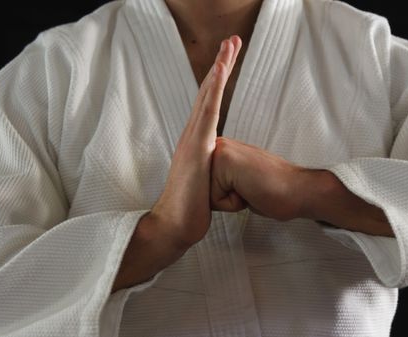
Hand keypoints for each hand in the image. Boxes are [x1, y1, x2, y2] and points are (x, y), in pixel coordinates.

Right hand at [150, 35, 242, 246]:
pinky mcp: (196, 149)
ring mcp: (192, 140)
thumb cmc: (192, 208)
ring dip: (219, 69)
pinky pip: (207, 114)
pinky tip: (220, 73)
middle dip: (221, 64)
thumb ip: (218, 172)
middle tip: (232, 40)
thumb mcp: (210, 185)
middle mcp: (192, 136)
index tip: (229, 59)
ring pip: (207, 96)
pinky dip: (213, 91)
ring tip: (230, 46)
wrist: (174, 225)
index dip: (219, 80)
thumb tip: (229, 174)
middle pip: (208, 92)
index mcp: (196, 142)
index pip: (209, 104)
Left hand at [210, 137, 305, 220]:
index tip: (248, 186)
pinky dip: (233, 204)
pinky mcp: (224, 160)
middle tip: (250, 188)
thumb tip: (209, 190)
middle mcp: (218, 145)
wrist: (298, 191)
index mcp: (221, 150)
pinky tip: (250, 190)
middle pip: (202, 191)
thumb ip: (223, 180)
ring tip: (250, 188)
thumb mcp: (239, 183)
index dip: (226, 199)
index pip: (204, 189)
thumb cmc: (273, 191)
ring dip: (229, 202)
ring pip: (207, 195)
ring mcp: (221, 150)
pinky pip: (215, 199)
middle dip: (225, 200)